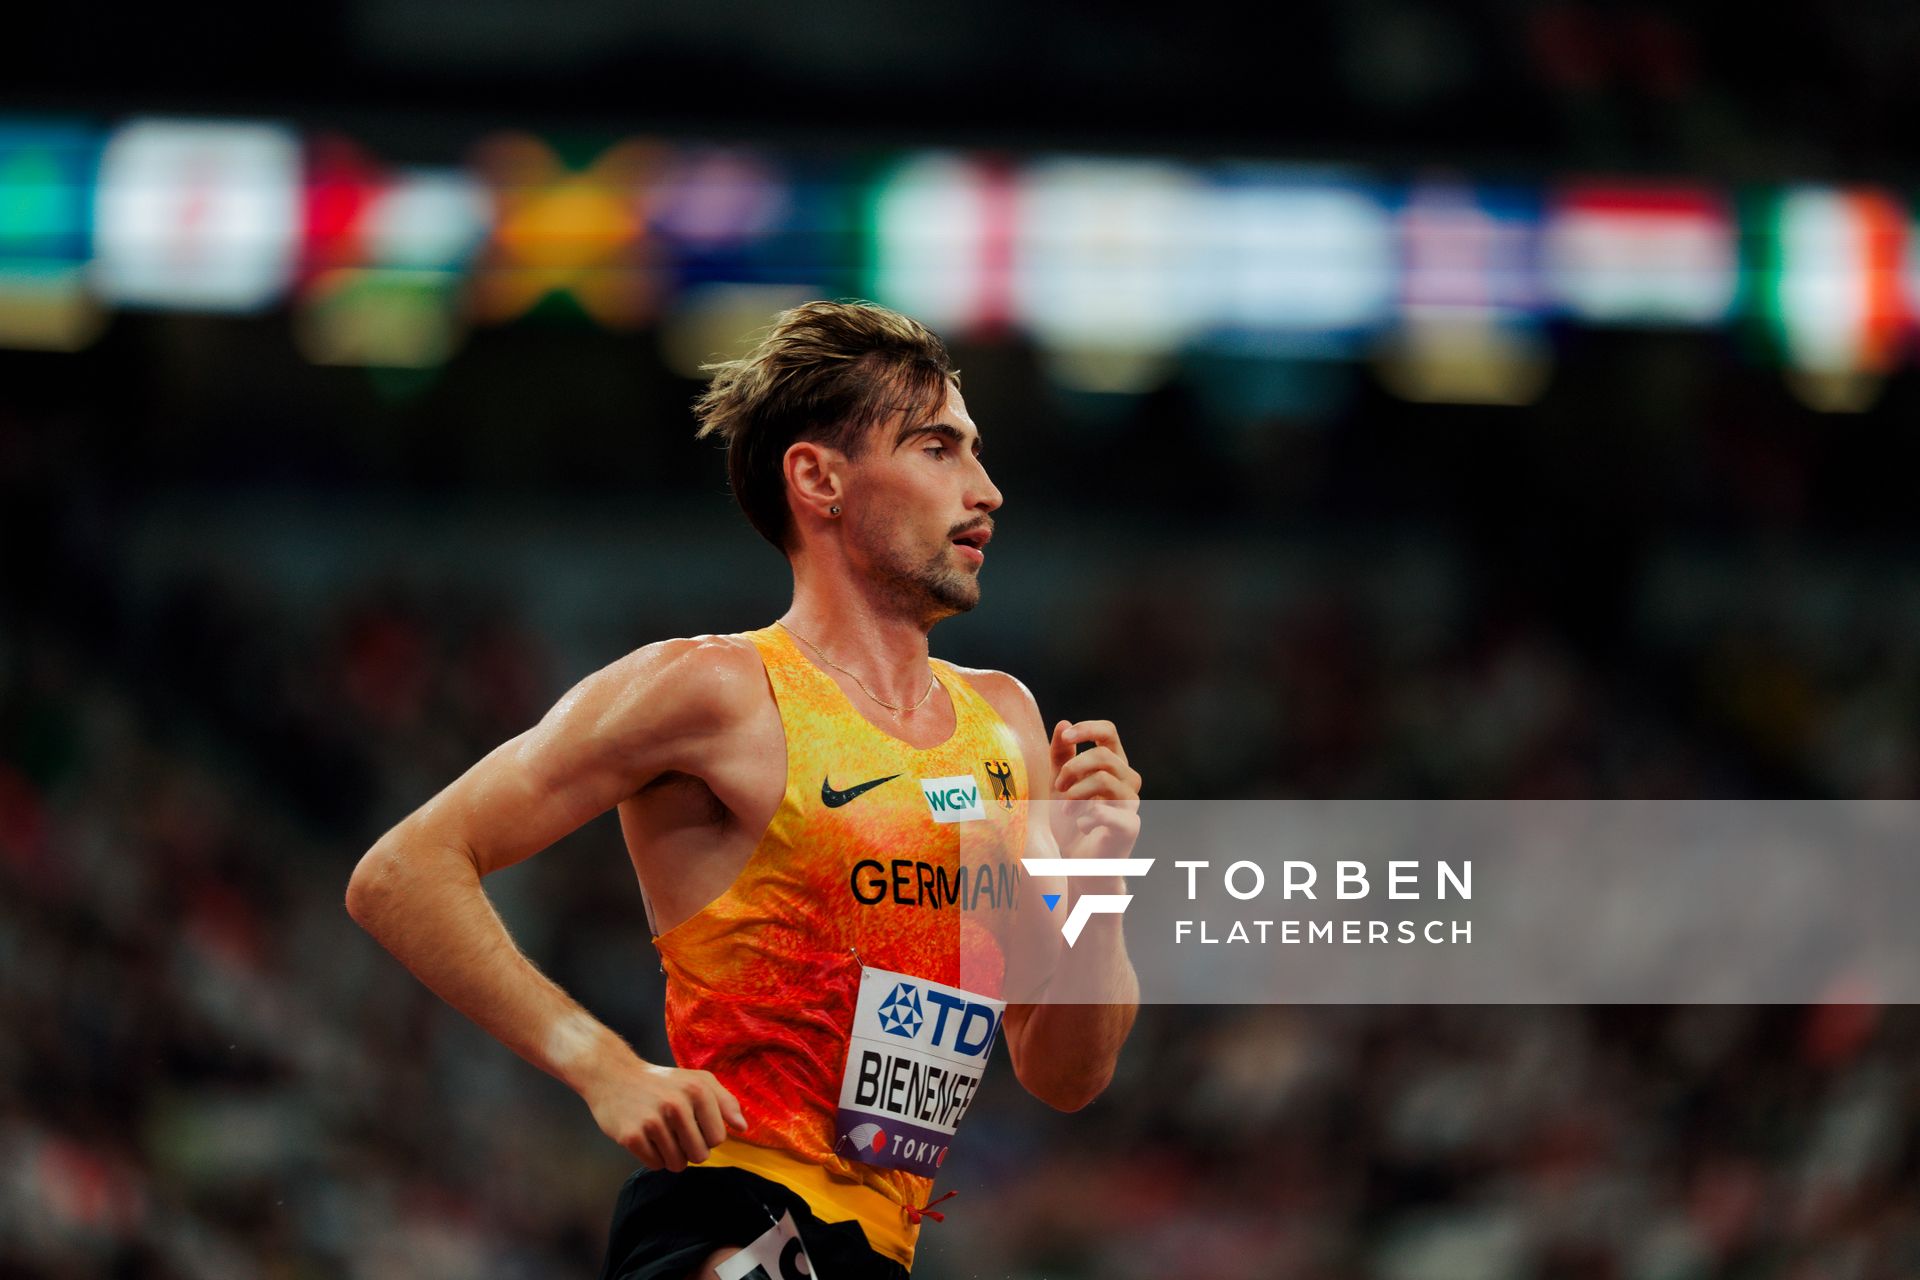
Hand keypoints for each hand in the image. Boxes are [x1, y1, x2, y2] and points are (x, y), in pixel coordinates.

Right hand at [583, 1061, 747, 1171]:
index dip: (707, 1136)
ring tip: (661, 1135)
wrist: (614, 1076)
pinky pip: (655, 1165)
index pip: (718, 1139)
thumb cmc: (662, 1083)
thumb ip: (725, 1101)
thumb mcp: (697, 1081)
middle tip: (676, 1132)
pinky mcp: (631, 1136)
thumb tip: (742, 1128)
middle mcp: (676, 1105)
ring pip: (677, 1164)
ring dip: (671, 1156)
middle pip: (700, 1155)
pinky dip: (652, 1157)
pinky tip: (645, 1137)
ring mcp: (652, 1121)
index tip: (694, 1124)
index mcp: (697, 1090)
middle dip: (690, 1150)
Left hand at [1048, 719, 1142, 863]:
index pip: (1109, 733)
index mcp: (1113, 765)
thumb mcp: (1058, 784)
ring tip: (1066, 811)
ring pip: (1103, 779)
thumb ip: (1061, 756)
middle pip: (1103, 755)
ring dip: (1076, 794)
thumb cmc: (1070, 822)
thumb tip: (1063, 723)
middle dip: (1073, 769)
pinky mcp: (1130, 826)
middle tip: (1058, 789)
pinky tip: (1082, 827)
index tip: (1067, 736)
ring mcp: (1132, 803)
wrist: (1076, 863)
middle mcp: (1128, 780)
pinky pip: (1104, 811)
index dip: (1088, 728)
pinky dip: (1085, 819)